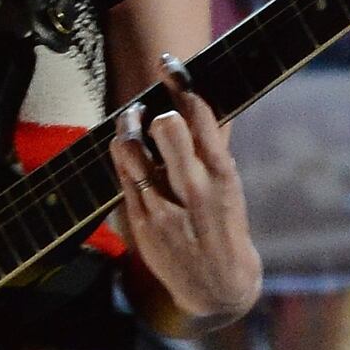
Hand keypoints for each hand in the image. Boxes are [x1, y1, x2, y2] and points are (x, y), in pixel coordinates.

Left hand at [112, 57, 258, 325]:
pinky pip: (121, 179)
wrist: (219, 286)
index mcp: (222, 173)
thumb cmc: (223, 227)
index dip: (181, 84)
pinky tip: (125, 153)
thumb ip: (209, 153)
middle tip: (144, 111)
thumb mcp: (228, 188)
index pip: (200, 116)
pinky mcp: (142, 224)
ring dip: (127, 130)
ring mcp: (166, 207)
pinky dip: (122, 160)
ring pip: (132, 151)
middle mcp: (195, 188)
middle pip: (166, 129)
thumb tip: (188, 111)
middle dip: (152, 113)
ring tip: (128, 124)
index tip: (169, 63)